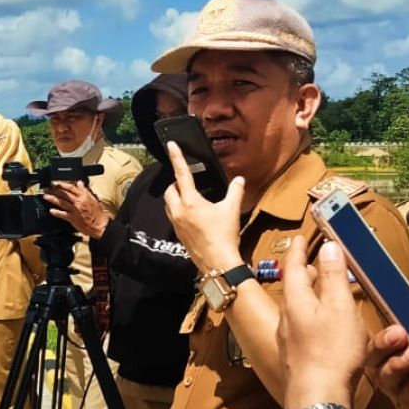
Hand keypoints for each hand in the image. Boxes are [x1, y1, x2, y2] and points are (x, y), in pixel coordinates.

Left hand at [44, 182, 110, 238]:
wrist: (100, 225)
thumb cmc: (97, 214)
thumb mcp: (93, 198)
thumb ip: (85, 190)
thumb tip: (80, 183)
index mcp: (83, 196)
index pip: (71, 187)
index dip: (62, 184)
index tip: (55, 183)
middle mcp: (78, 202)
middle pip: (64, 194)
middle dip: (54, 190)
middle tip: (47, 188)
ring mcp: (75, 210)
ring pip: (62, 202)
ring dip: (53, 199)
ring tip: (45, 196)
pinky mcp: (73, 219)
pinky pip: (63, 214)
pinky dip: (57, 212)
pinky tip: (51, 210)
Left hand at [163, 141, 245, 273]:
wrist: (218, 262)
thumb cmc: (224, 236)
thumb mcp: (232, 209)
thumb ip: (235, 191)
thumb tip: (239, 179)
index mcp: (191, 201)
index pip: (181, 174)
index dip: (176, 157)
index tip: (171, 145)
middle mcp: (179, 211)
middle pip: (170, 190)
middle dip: (176, 183)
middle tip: (188, 181)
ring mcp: (177, 224)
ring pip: (169, 204)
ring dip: (175, 197)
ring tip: (189, 196)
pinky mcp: (179, 235)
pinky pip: (173, 217)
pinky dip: (179, 210)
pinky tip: (192, 215)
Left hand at [279, 236, 365, 408]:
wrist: (318, 400)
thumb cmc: (332, 352)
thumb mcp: (339, 307)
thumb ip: (333, 275)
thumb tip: (328, 246)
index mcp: (295, 301)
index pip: (292, 267)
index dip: (298, 250)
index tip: (301, 237)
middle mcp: (285, 319)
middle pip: (293, 289)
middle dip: (304, 273)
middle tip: (315, 263)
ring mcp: (288, 341)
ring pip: (297, 310)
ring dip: (309, 297)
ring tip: (324, 293)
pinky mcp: (295, 360)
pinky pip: (301, 329)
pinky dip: (312, 318)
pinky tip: (325, 329)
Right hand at [364, 286, 408, 408]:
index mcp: (402, 355)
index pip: (382, 339)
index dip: (382, 326)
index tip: (392, 315)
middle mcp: (397, 375)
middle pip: (372, 358)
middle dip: (382, 343)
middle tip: (399, 334)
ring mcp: (402, 395)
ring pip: (383, 377)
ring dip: (398, 362)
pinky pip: (404, 396)